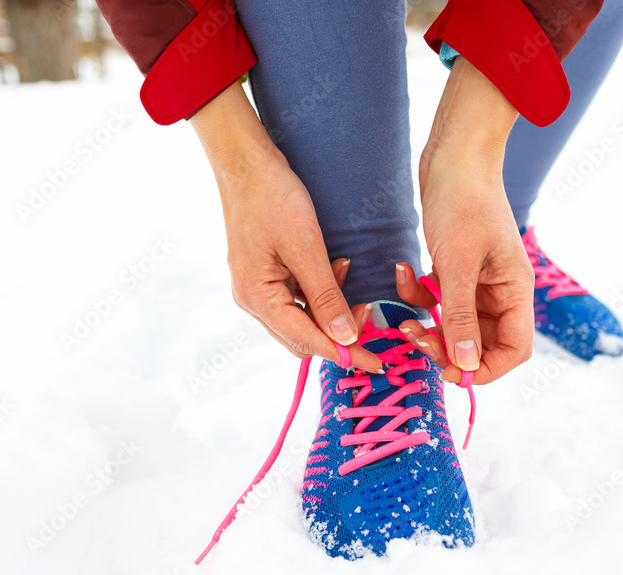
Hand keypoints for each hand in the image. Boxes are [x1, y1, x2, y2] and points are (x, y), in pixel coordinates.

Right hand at [190, 82, 381, 371]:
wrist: (245, 164)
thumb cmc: (273, 198)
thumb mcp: (305, 246)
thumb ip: (325, 295)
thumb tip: (345, 338)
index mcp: (257, 298)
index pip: (307, 341)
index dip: (344, 353)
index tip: (377, 363)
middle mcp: (252, 301)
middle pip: (301, 339)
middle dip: (338, 334)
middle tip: (372, 317)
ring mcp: (256, 290)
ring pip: (300, 321)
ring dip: (330, 311)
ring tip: (349, 278)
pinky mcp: (263, 277)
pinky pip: (296, 300)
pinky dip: (320, 294)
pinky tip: (336, 268)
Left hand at [401, 58, 533, 383]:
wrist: (454, 154)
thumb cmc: (463, 201)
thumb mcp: (457, 264)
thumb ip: (461, 318)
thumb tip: (465, 366)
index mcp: (516, 291)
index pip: (514, 351)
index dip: (483, 368)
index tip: (447, 367)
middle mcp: (501, 291)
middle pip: (482, 344)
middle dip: (446, 349)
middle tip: (415, 340)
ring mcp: (478, 281)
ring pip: (455, 325)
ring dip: (428, 325)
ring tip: (402, 319)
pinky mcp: (455, 269)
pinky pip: (438, 299)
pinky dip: (417, 295)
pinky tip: (402, 272)